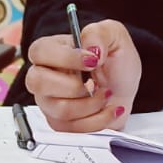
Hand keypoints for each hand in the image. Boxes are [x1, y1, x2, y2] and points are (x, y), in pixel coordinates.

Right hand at [24, 17, 141, 132]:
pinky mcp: (60, 123)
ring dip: (91, 103)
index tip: (92, 61)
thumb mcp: (114, 36)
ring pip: (60, 109)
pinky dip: (98, 119)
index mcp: (52, 51)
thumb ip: (100, 33)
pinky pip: (73, 128)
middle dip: (75, 86)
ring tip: (105, 94)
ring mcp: (49, 102)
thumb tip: (90, 49)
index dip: (65, 58)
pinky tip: (107, 108)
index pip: (39, 51)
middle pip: (38, 82)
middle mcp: (44, 76)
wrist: (124, 90)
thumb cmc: (115, 63)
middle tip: (94, 82)